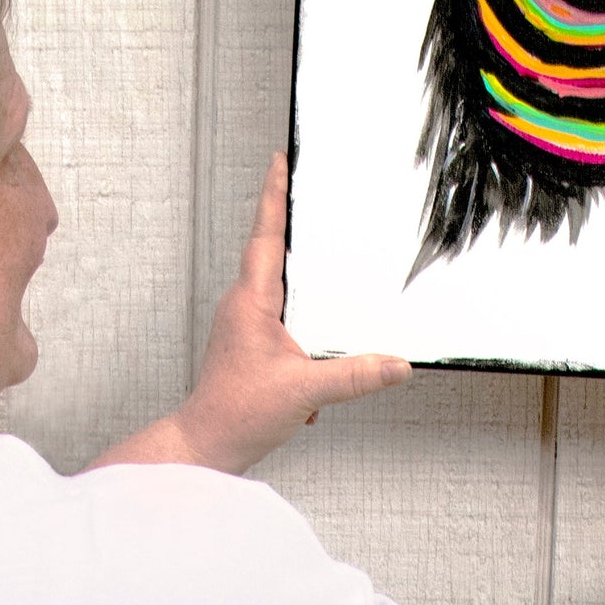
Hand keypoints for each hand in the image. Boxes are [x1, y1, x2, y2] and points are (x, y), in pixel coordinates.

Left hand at [170, 155, 409, 473]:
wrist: (206, 444)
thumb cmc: (235, 414)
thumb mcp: (304, 392)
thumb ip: (355, 376)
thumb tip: (397, 365)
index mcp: (252, 301)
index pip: (265, 234)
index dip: (274, 194)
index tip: (280, 160)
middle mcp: (244, 304)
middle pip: (270, 247)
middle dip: (287, 214)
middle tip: (303, 181)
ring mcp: (245, 322)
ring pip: (276, 279)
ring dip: (296, 262)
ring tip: (318, 237)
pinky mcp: (252, 340)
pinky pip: (280, 308)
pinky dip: (300, 304)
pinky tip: (320, 312)